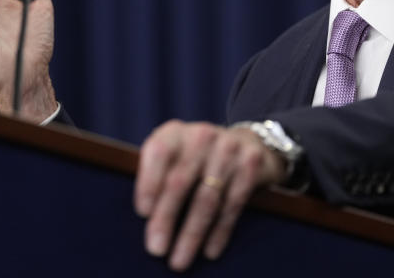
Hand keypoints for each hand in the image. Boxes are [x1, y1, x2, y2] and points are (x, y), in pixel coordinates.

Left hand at [134, 120, 287, 270]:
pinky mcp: (250, 165)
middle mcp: (201, 135)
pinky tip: (209, 251)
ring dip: (192, 233)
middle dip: (166, 218)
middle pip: (180, 181)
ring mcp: (228, 148)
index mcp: (174, 132)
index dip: (149, 182)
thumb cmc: (197, 158)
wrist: (247, 143)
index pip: (158, 152)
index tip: (143, 213)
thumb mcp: (176, 155)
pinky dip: (219, 231)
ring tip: (180, 259)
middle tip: (156, 248)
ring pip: (207, 198)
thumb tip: (145, 219)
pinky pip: (232, 204)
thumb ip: (159, 176)